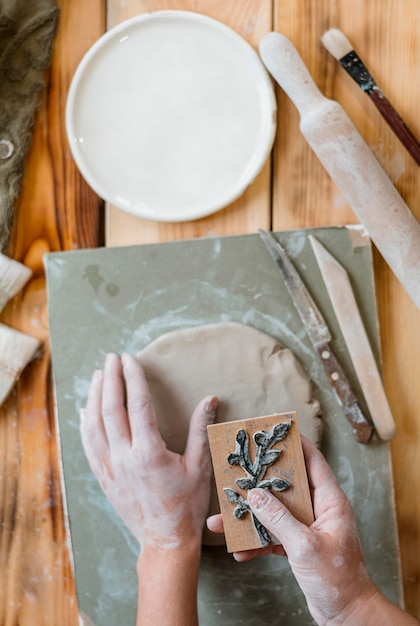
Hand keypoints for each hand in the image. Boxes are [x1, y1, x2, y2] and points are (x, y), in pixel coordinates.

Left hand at [81, 353, 217, 550]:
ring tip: (97, 375)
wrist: (165, 542)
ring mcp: (110, 468)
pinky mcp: (103, 477)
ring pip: (94, 424)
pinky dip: (85, 423)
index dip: (133, 378)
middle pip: (111, 409)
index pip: (137, 404)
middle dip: (110, 379)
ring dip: (95, 396)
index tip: (130, 358)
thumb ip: (201, 430)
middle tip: (112, 358)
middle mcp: (124, 458)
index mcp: (149, 453)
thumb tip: (210, 399)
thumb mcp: (199, 467)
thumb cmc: (187, 506)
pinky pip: (89, 445)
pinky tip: (86, 409)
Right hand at [207, 437, 378, 624]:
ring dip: (249, 517)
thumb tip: (255, 495)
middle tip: (237, 470)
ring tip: (223, 518)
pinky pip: (272, 537)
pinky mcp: (297, 546)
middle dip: (259, 482)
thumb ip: (279, 519)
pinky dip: (255, 543)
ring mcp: (307, 528)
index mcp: (330, 501)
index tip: (275, 432)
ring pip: (273, 513)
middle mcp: (318, 510)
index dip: (296, 445)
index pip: (313, 461)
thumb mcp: (305, 546)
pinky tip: (238, 550)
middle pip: (286, 486)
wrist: (346, 616)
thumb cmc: (338, 579)